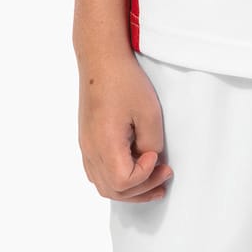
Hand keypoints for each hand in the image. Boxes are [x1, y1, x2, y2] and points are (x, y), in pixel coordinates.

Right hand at [78, 51, 173, 200]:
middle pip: (113, 190)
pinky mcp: (86, 141)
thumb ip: (152, 143)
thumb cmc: (124, 82)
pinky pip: (97, 172)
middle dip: (142, 190)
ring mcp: (86, 146)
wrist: (101, 60)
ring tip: (154, 181)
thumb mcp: (149, 113)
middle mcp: (90, 149)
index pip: (123, 182)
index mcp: (104, 143)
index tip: (156, 156)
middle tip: (165, 176)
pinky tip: (133, 170)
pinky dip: (116, 179)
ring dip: (130, 189)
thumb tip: (151, 160)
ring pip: (103, 185)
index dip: (145, 176)